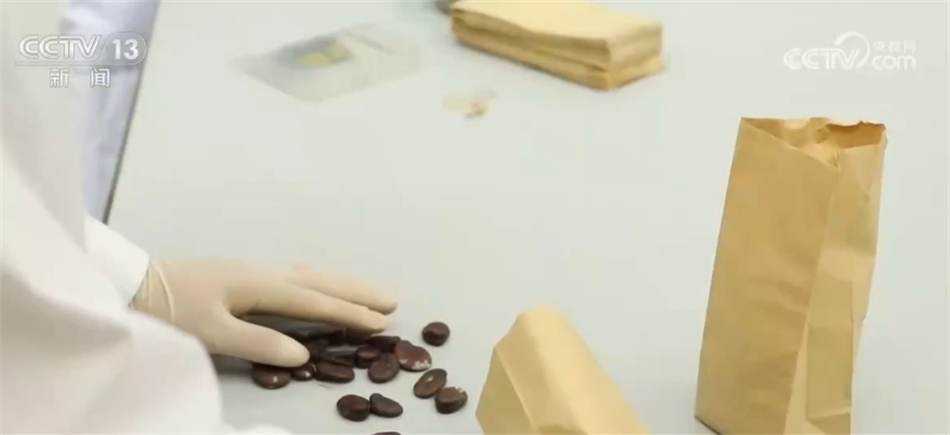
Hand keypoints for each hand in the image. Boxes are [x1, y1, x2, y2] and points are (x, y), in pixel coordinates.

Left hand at [130, 259, 396, 366]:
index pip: (315, 301)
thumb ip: (259, 343)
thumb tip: (305, 354)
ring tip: (369, 293)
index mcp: (261, 284)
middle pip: (321, 280)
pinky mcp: (244, 275)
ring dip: (342, 283)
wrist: (133, 282)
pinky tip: (320, 287)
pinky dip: (321, 282)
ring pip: (310, 275)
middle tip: (392, 301)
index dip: (350, 313)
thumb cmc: (171, 309)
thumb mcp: (212, 332)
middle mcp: (264, 273)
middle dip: (357, 291)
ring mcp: (255, 271)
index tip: (382, 322)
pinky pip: (298, 276)